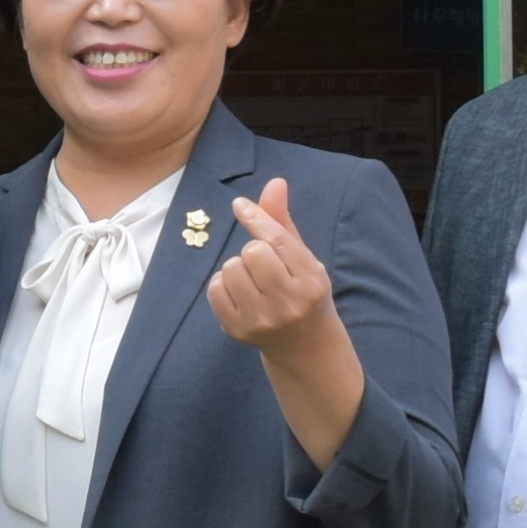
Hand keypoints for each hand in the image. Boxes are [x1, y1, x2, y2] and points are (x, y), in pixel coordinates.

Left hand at [203, 175, 337, 355]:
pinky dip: (222, 285)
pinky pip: (215, 289)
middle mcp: (289, 303)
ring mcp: (262, 320)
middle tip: (265, 267)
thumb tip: (275, 182)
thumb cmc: (302, 291)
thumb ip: (283, 222)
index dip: (256, 218)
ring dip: (237, 268)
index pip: (278, 240)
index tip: (239, 205)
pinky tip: (240, 295)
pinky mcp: (238, 330)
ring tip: (253, 282)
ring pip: (230, 268)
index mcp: (312, 281)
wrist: (304, 345)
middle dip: (253, 251)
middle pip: (251, 252)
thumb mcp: (302, 257)